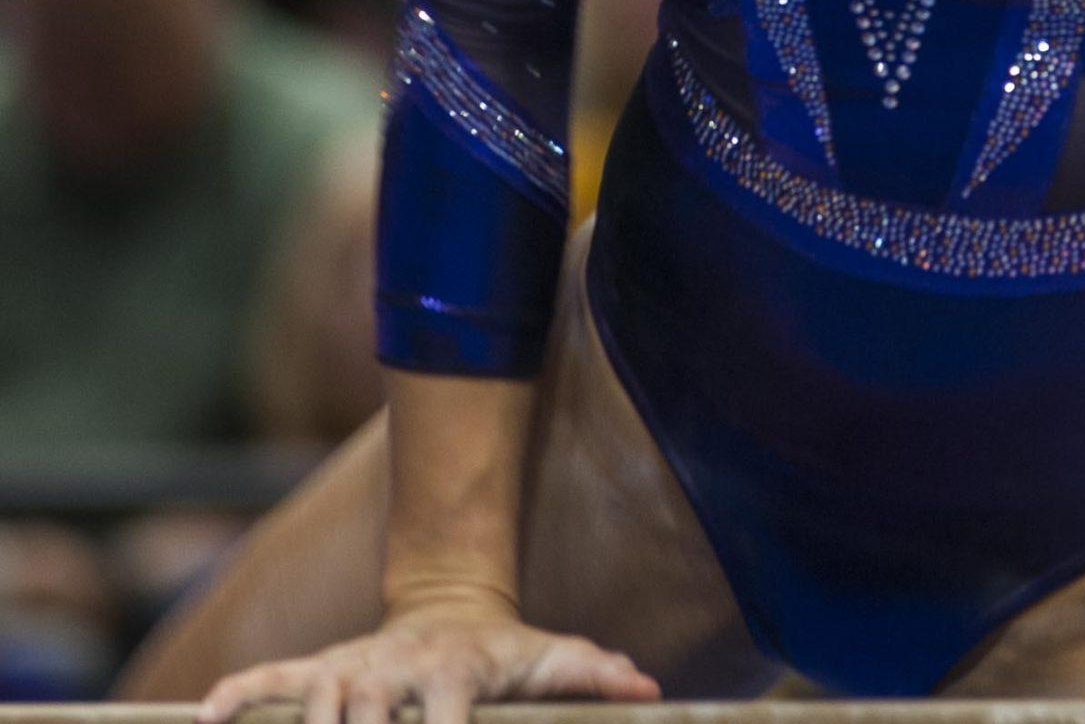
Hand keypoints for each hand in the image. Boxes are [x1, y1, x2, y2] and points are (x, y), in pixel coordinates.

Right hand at [195, 589, 659, 723]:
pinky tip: (204, 720)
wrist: (450, 603)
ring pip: (314, 703)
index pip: (441, 718)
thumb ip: (593, 672)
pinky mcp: (318, 666)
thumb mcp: (551, 658)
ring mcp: (349, 667)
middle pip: (365, 719)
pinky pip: (265, 678)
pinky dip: (234, 695)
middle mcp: (393, 671)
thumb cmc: (505, 652)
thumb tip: (649, 685)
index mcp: (450, 675)